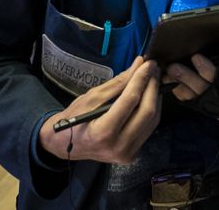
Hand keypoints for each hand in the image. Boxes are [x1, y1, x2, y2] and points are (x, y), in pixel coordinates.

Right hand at [37, 57, 162, 164]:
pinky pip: (148, 128)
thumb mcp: (91, 98)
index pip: (130, 101)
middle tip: (153, 69)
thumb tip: (138, 65)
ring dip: (155, 97)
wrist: (63, 145)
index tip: (148, 64)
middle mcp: (118, 147)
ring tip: (152, 79)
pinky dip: (151, 109)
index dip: (141, 79)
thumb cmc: (72, 120)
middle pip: (147, 111)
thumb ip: (118, 83)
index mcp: (103, 133)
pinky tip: (148, 96)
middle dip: (152, 86)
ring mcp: (127, 153)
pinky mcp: (132, 154)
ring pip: (152, 120)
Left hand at [166, 43, 218, 125]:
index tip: (197, 58)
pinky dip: (183, 95)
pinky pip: (195, 103)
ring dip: (179, 86)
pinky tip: (172, 85)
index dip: (207, 69)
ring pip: (195, 97)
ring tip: (165, 75)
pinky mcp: (214, 109)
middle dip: (186, 77)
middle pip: (202, 88)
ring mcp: (218, 106)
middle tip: (173, 67)